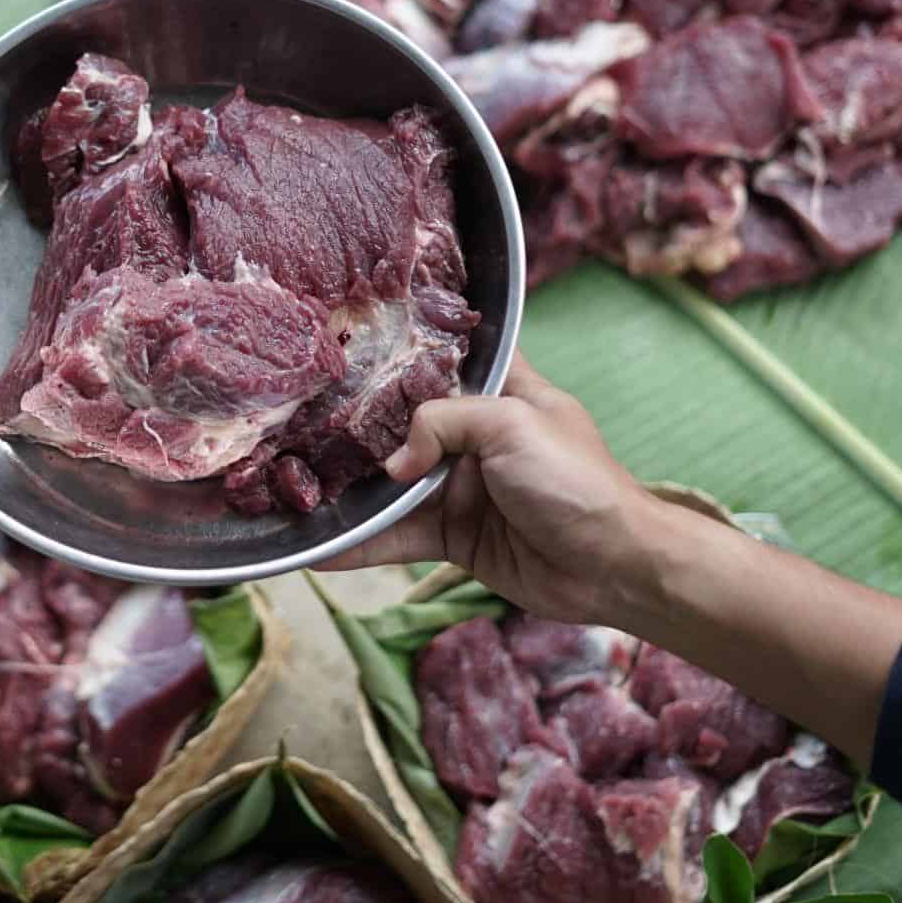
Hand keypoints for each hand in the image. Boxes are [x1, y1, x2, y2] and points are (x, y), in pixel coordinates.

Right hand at [320, 352, 666, 626]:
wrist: (611, 567)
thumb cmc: (575, 481)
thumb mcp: (511, 424)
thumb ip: (443, 422)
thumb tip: (393, 464)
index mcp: (500, 391)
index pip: (448, 355)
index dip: (407, 346)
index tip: (352, 335)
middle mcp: (475, 435)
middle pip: (403, 421)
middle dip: (357, 421)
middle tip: (297, 414)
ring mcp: (461, 487)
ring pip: (391, 483)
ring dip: (349, 488)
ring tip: (290, 485)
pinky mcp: (453, 536)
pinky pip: (397, 536)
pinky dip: (361, 544)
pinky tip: (319, 549)